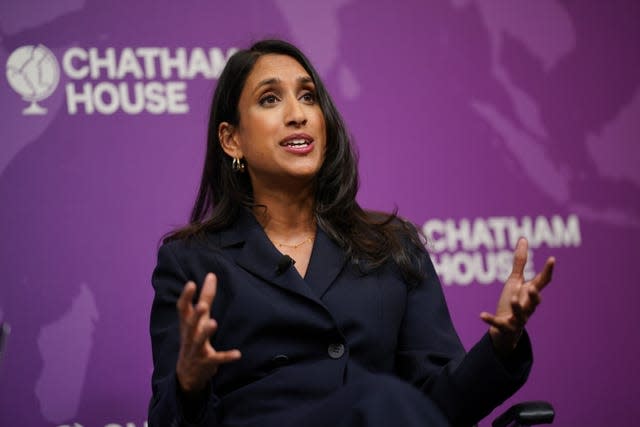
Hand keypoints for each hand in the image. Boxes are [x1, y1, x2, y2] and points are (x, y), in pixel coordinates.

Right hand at [176, 273, 240, 394]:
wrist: (187, 373)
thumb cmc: (194, 338)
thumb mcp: (198, 319)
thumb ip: (206, 298)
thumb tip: (211, 275)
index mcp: (187, 324)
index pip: (182, 309)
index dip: (186, 297)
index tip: (191, 283)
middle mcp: (189, 336)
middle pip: (190, 324)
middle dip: (196, 315)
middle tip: (202, 306)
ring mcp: (196, 350)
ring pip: (199, 341)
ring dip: (206, 332)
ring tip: (214, 323)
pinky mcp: (206, 363)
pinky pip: (217, 359)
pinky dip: (226, 356)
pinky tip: (237, 354)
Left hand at [480, 238, 554, 355]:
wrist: (505, 329)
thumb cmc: (513, 301)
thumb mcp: (515, 281)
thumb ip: (520, 262)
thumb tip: (523, 239)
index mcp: (530, 294)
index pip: (542, 282)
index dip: (548, 271)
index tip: (552, 258)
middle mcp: (527, 306)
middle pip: (535, 302)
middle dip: (535, 295)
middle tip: (533, 287)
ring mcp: (518, 318)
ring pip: (521, 314)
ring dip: (517, 306)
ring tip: (512, 298)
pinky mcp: (505, 327)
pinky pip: (499, 324)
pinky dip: (491, 319)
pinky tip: (481, 315)